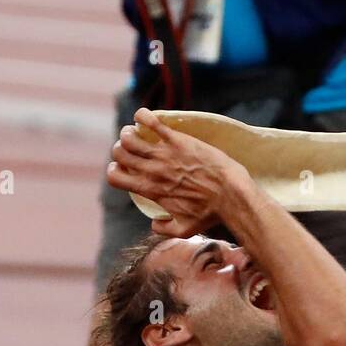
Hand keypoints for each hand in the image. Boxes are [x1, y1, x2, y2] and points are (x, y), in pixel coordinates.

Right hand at [106, 108, 247, 237]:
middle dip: (120, 150)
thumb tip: (153, 224)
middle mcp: (153, 171)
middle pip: (119, 153)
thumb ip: (165, 229)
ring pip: (129, 137)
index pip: (115, 177)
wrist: (230, 195)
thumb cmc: (210, 214)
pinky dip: (142, 116)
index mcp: (151, 190)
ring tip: (137, 134)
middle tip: (132, 150)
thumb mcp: (185, 229)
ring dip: (128, 133)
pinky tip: (144, 118)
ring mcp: (164, 154)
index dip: (114, 171)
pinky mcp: (177, 140)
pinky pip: (151, 121)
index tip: (123, 170)